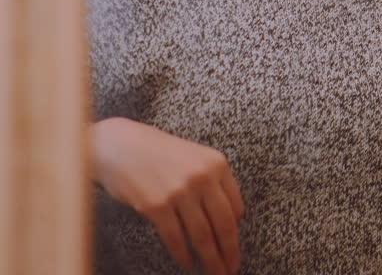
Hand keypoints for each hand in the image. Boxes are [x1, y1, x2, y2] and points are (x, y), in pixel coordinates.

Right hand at [90, 117, 244, 273]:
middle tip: (232, 269)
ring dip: (210, 258)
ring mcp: (180, 191)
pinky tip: (187, 263)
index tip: (235, 247)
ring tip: (214, 272)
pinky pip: (175, 237)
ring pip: (202, 235)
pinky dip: (182, 254)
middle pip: (223, 224)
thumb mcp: (195, 158)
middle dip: (229, 251)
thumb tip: (230, 218)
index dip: (236, 231)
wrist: (120, 144)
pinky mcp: (156, 205)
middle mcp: (202, 177)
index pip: (235, 206)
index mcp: (217, 164)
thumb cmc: (158, 152)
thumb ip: (213, 182)